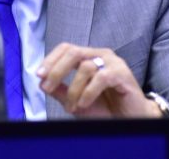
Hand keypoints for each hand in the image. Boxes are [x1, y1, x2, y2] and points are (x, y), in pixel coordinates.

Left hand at [37, 43, 161, 117]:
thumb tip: (42, 83)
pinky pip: (101, 77)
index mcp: (89, 57)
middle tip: (47, 86)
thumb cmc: (105, 108)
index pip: (66, 49)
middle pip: (73, 52)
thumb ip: (61, 91)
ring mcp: (113, 62)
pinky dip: (89, 92)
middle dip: (57, 70)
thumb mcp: (76, 101)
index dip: (51, 60)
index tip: (39, 75)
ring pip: (85, 67)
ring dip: (74, 90)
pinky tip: (84, 103)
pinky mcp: (123, 73)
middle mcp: (100, 55)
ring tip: (73, 107)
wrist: (129, 120)